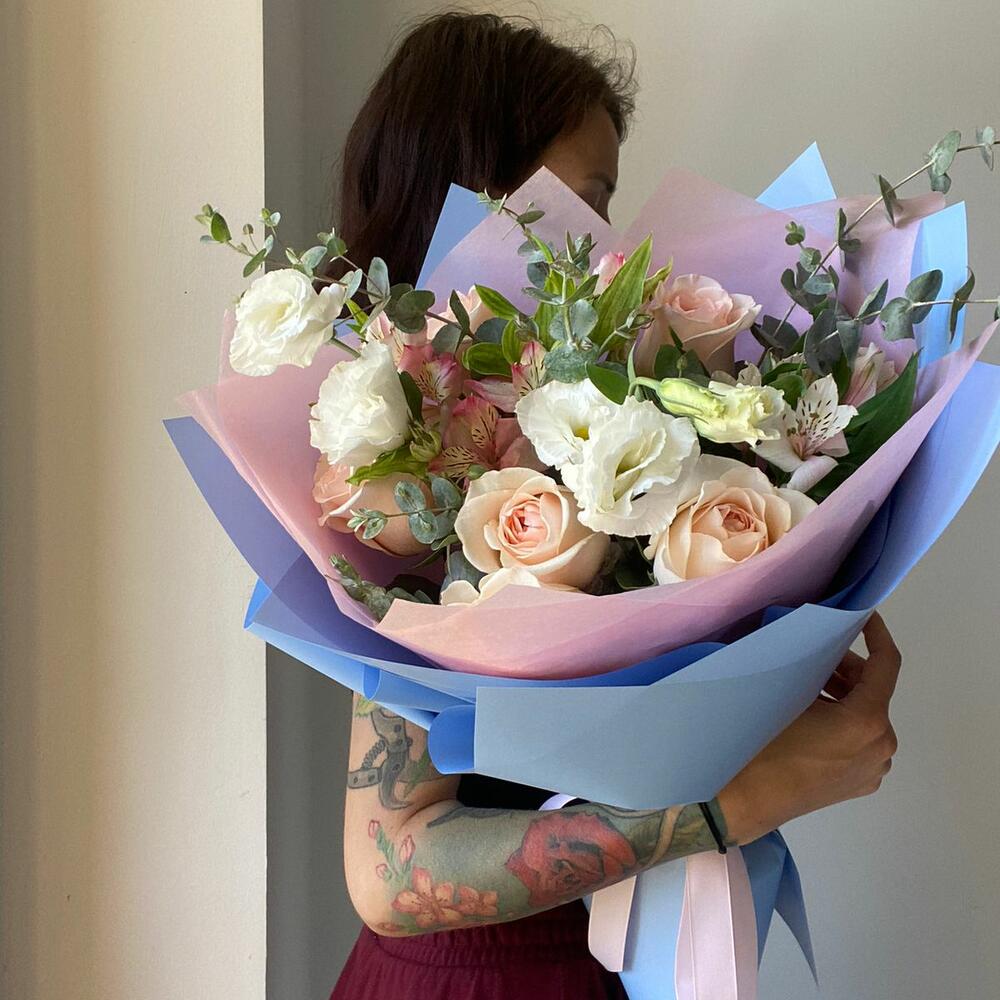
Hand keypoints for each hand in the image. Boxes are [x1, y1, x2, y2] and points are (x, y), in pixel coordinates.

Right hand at [717, 613, 900, 845]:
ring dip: (844, 694)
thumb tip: (820, 647)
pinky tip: (811, 715)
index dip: (877, 635)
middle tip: (818, 652)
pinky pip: (859, 740)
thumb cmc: (761, 743)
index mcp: (867, 722)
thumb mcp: (786, 695)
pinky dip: (843, 720)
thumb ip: (814, 668)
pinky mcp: (858, 783)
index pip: (886, 664)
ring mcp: (872, 768)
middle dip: (849, 668)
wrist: (741, 801)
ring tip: (809, 682)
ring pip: (866, 716)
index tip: (864, 616)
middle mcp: (880, 746)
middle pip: (875, 691)